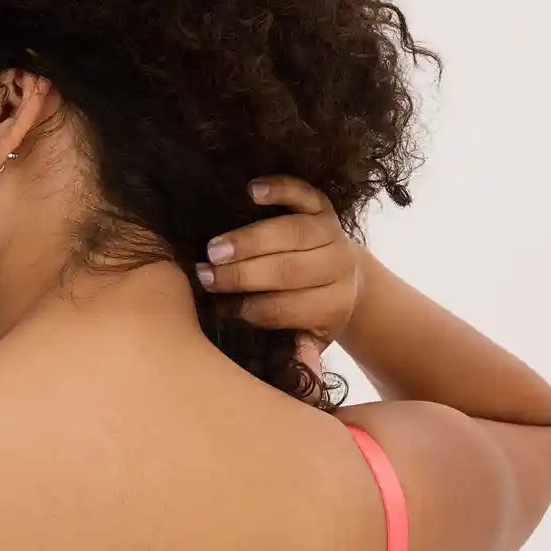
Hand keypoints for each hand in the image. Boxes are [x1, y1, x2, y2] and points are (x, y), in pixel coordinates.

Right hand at [197, 175, 364, 374]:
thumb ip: (295, 350)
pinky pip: (303, 193)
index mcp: (333, 306)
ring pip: (294, 232)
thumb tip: (284, 362)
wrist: (345, 279)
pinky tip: (252, 191)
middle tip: (205, 276)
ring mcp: (332, 233)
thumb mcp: (308, 340)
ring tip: (214, 248)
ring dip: (251, 239)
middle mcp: (338, 268)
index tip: (216, 310)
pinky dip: (280, 188)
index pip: (288, 309)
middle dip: (244, 275)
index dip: (250, 310)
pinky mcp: (324, 206)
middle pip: (290, 270)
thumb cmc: (310, 313)